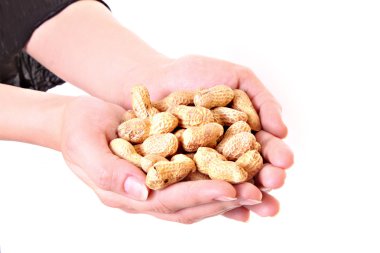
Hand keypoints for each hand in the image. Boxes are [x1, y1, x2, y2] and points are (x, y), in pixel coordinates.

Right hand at [60, 96, 261, 222]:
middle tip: (256, 194)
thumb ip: (109, 170)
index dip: (199, 196)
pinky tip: (241, 171)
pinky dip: (218, 176)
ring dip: (228, 192)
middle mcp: (146, 194)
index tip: (229, 190)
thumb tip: (140, 191)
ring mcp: (157, 183)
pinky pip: (196, 175)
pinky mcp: (166, 166)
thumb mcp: (85, 146)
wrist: (80, 118)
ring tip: (258, 187)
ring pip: (197, 193)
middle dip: (223, 200)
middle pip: (190, 204)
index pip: (168, 201)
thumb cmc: (78, 129)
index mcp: (126, 194)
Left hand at [121, 55, 293, 219]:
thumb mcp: (238, 79)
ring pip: (229, 185)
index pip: (264, 147)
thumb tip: (283, 131)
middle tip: (276, 181)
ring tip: (263, 205)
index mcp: (244, 133)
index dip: (276, 155)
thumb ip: (262, 100)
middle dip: (266, 178)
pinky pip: (198, 190)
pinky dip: (217, 203)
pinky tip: (238, 217)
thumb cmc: (196, 74)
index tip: (286, 161)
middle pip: (250, 170)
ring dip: (248, 197)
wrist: (155, 78)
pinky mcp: (182, 177)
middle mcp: (227, 154)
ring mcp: (205, 168)